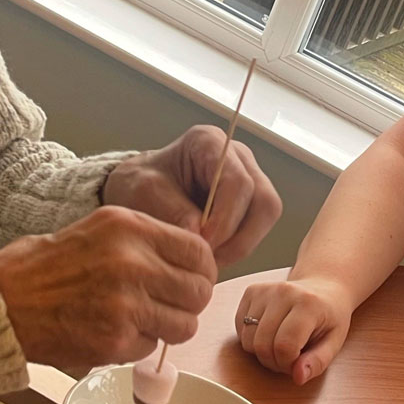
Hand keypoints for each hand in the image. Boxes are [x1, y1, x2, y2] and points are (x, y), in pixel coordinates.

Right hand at [0, 205, 217, 369]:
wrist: (0, 302)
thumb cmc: (46, 265)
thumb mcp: (100, 229)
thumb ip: (148, 240)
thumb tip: (195, 259)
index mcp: (130, 228)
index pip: (199, 251)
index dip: (202, 270)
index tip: (192, 278)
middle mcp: (133, 262)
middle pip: (199, 291)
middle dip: (190, 302)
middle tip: (171, 305)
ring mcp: (126, 304)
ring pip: (184, 325)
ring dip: (169, 328)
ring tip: (143, 321)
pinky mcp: (115, 340)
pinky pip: (152, 347)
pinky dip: (138, 345)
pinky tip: (113, 333)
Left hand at [103, 127, 281, 266]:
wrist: (137, 190)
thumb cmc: (139, 184)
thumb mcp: (143, 193)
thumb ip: (172, 210)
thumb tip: (200, 235)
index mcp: (210, 143)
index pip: (238, 182)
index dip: (226, 218)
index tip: (202, 244)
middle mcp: (237, 158)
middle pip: (264, 201)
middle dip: (239, 237)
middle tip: (209, 260)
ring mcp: (248, 179)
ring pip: (266, 217)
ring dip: (240, 245)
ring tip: (208, 261)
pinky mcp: (248, 203)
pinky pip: (256, 228)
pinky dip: (237, 246)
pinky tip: (211, 255)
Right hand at [235, 276, 352, 384]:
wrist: (323, 287)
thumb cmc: (330, 316)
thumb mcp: (334, 342)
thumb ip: (318, 362)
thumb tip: (298, 377)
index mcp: (308, 304)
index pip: (285, 346)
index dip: (287, 364)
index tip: (298, 362)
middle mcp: (284, 292)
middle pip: (262, 345)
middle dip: (274, 361)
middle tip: (289, 356)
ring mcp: (265, 290)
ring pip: (248, 339)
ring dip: (262, 352)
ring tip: (279, 345)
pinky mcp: (251, 291)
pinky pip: (240, 328)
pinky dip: (251, 339)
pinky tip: (269, 333)